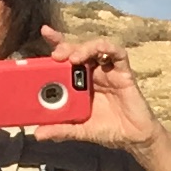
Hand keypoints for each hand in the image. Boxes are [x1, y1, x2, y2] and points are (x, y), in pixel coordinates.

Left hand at [38, 29, 167, 156]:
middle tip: (56, 55)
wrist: (133, 138)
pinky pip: (117, 53)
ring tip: (73, 58)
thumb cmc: (107, 130)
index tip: (45, 32)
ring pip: (95, 47)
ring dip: (83, 48)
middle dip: (66, 46)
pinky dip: (107, 48)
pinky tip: (98, 52)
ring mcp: (108, 70)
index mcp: (78, 81)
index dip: (56, 42)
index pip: (65, 57)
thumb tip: (37, 134)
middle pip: (77, 49)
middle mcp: (92, 72)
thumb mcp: (79, 130)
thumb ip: (60, 129)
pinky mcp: (124, 72)